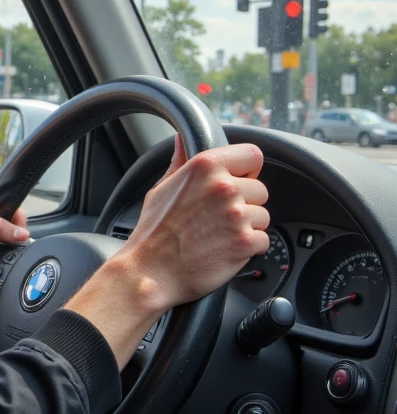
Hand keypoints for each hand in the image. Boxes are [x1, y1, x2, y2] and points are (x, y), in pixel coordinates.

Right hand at [66, 139, 269, 367]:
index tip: (238, 183)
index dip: (247, 171)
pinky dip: (249, 249)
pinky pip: (263, 241)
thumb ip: (180, 162)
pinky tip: (225, 251)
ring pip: (263, 216)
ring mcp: (236, 214)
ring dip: (248, 228)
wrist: (149, 273)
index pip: (253, 155)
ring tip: (220, 236)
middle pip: (260, 190)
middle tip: (220, 219)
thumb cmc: (153, 233)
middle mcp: (223, 186)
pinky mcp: (245, 242)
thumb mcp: (161, 189)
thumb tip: (181, 139)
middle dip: (246, 204)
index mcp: (205, 166)